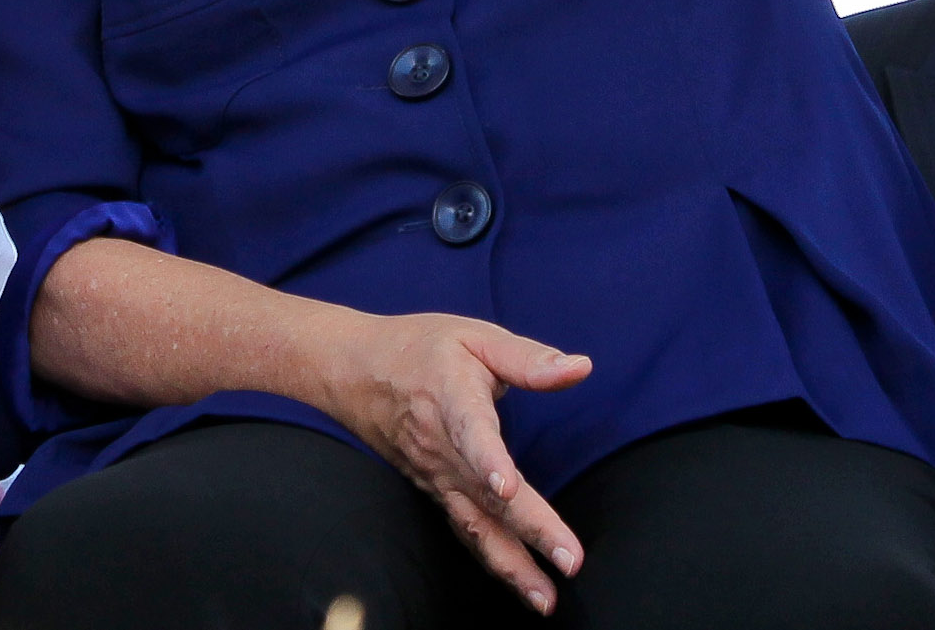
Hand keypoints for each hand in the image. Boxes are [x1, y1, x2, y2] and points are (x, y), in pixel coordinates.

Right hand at [304, 312, 592, 613]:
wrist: (353, 371)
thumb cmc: (421, 348)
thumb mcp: (475, 335)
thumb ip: (528, 359)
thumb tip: (581, 368)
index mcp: (452, 399)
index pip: (471, 432)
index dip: (488, 459)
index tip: (507, 486)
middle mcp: (442, 449)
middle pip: (486, 495)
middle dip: (529, 531)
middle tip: (570, 561)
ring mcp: (436, 477)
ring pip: (474, 526)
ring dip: (511, 565)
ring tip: (545, 598)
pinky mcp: (435, 493)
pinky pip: (466, 531)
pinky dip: (492, 560)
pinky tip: (520, 583)